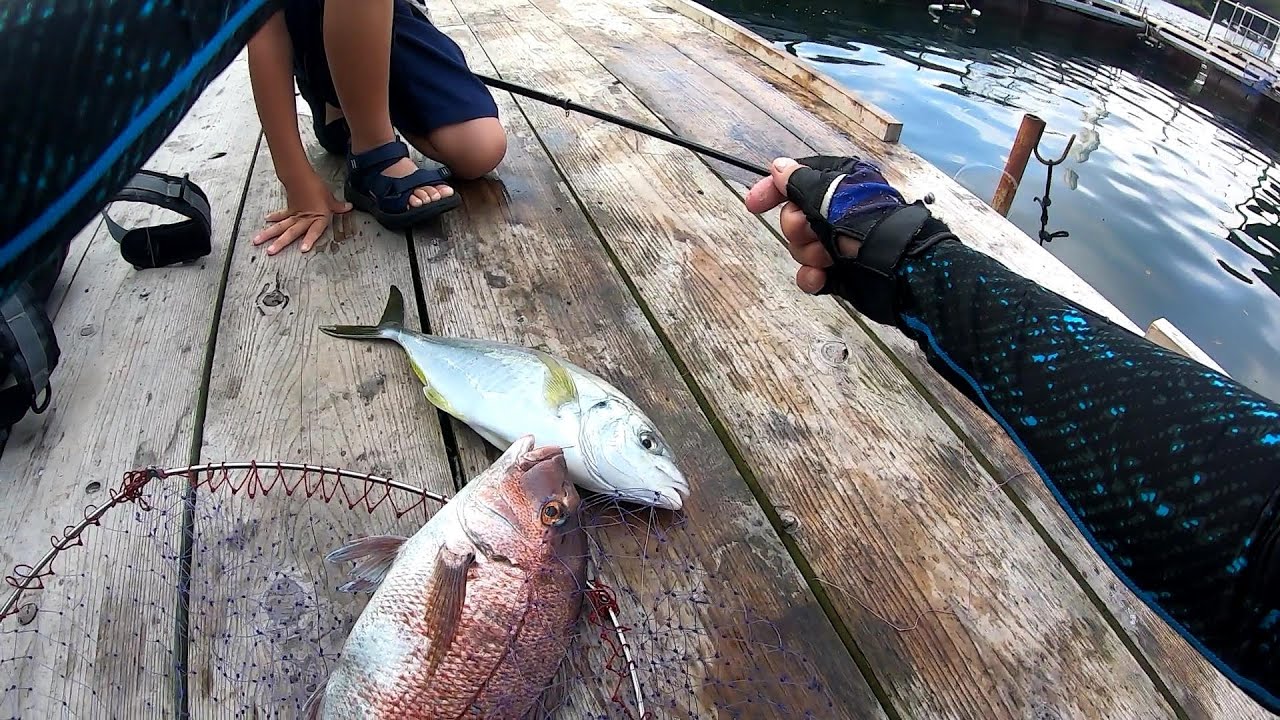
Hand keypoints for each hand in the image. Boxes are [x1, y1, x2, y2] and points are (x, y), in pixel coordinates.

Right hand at [253, 172, 352, 254]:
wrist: (302, 176)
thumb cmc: (317, 188)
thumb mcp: (330, 198)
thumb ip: (338, 206)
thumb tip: (348, 207)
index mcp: (317, 218)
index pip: (314, 231)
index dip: (310, 239)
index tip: (303, 249)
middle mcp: (304, 219)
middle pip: (291, 232)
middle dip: (280, 242)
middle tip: (270, 251)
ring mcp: (295, 215)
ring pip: (281, 226)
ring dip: (269, 234)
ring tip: (257, 241)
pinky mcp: (290, 210)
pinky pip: (281, 216)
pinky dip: (274, 218)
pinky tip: (266, 223)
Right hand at [745, 155, 951, 325]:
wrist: (899, 271)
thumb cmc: (867, 225)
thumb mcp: (830, 196)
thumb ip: (800, 182)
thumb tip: (778, 168)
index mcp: (840, 185)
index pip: (797, 179)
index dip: (773, 190)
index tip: (753, 205)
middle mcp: (837, 212)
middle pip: (794, 216)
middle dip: (797, 228)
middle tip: (813, 233)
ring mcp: (838, 243)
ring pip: (800, 247)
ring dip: (808, 253)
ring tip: (828, 257)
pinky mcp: (839, 272)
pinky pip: (810, 273)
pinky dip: (812, 277)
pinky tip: (820, 277)